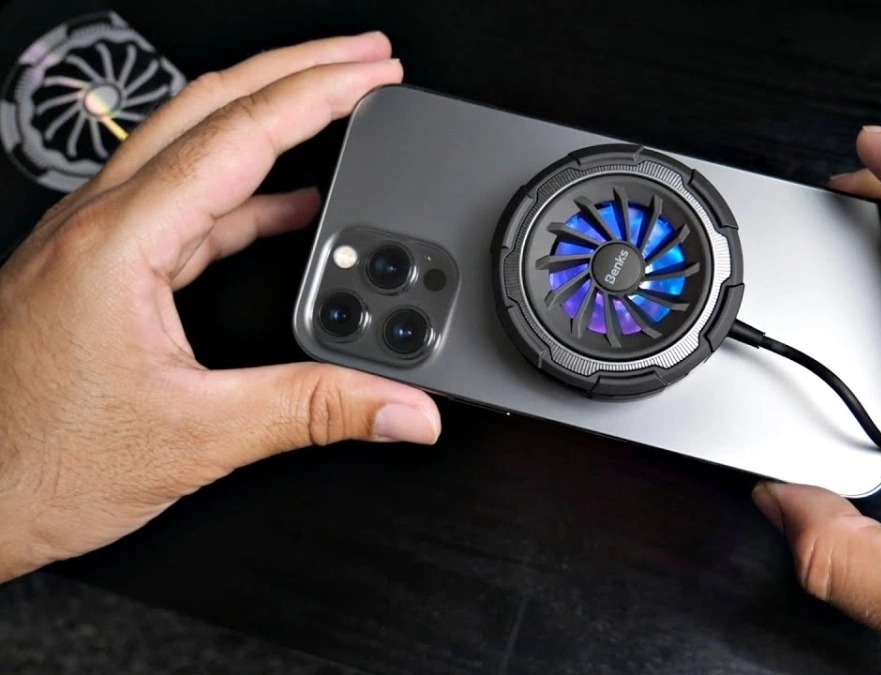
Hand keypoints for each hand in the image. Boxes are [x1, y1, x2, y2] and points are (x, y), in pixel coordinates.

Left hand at [0, 32, 439, 582]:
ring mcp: (95, 241)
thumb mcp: (198, 438)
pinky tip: (291, 205)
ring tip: (338, 106)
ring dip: (272, 117)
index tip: (375, 76)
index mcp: (119, 242)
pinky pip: (185, 202)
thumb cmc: (35, 464)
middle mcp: (99, 224)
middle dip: (300, 69)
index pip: (240, 135)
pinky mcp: (100, 268)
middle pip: (212, 104)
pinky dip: (248, 190)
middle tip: (369, 57)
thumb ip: (315, 410)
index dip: (320, 94)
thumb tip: (402, 408)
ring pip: (194, 143)